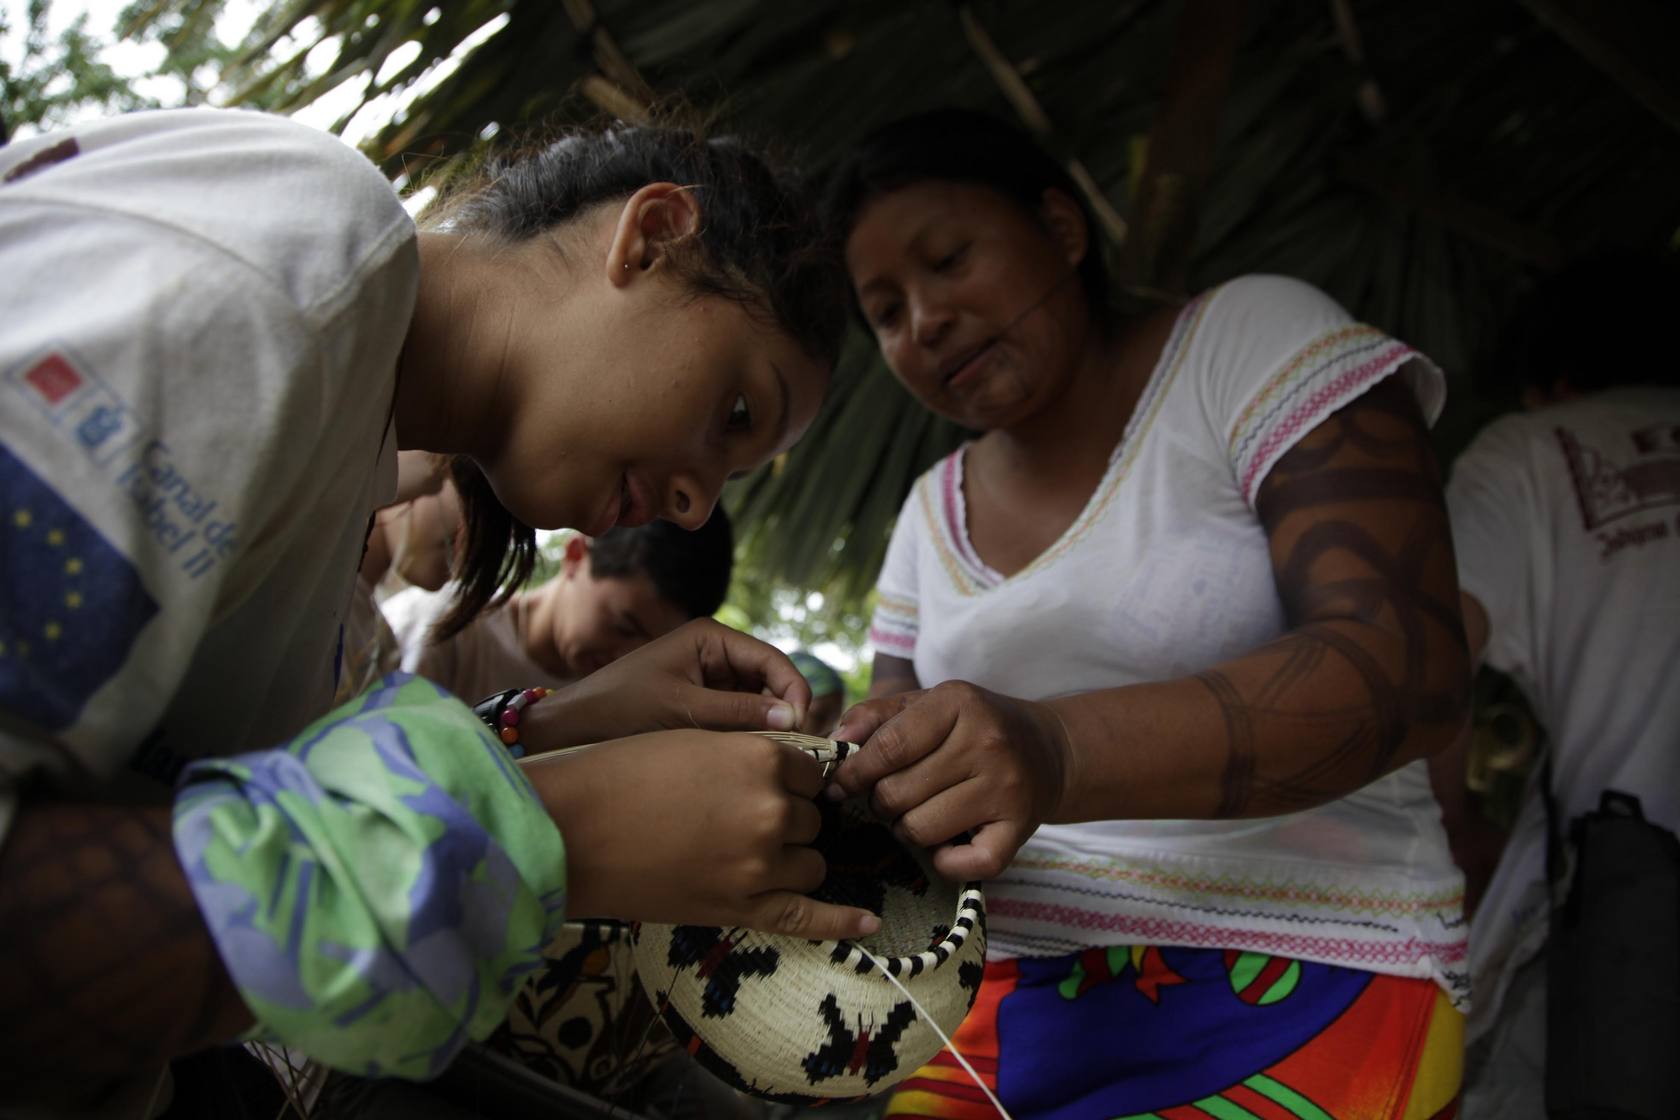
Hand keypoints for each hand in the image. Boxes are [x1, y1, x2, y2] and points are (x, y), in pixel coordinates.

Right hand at [523, 730, 880, 939]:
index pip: (809, 774)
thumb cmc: (621, 775)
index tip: (764, 787)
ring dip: (792, 859)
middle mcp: (770, 811)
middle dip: (785, 819)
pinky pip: (808, 918)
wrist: (572, 830)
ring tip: (746, 854)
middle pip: (811, 820)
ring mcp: (760, 864)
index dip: (788, 781)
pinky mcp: (741, 909)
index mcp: (761, 758)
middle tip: (735, 820)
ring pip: (811, 864)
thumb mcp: (694, 740)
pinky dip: (843, 921)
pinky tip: (869, 921)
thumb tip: (792, 773)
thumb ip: (748, 754)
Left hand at [526, 619, 811, 749]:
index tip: (803, 726)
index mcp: (709, 638)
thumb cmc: (618, 709)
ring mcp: (708, 682)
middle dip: (783, 713)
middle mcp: (714, 655)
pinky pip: (737, 721)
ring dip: (766, 730)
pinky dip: (746, 739)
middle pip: (769, 683)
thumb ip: (738, 713)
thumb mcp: (681, 710)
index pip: (771, 660)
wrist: (569, 730)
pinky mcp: (700, 707)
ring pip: (756, 705)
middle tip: (796, 751)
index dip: (793, 690)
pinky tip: (749, 762)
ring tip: (775, 761)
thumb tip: (793, 719)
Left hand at [830, 680, 1072, 880]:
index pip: (887, 747)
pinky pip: (961, 864)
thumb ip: (876, 716)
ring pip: (919, 829)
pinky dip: (943, 861)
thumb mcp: (928, 704)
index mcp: (958, 703)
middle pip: (897, 793)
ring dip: (907, 829)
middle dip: (881, 801)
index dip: (853, 773)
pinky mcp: (1019, 829)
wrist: (1049, 749)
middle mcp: (986, 743)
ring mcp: (1005, 788)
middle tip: (892, 796)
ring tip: (919, 812)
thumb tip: (836, 741)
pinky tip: (946, 842)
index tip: (839, 785)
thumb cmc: (974, 726)